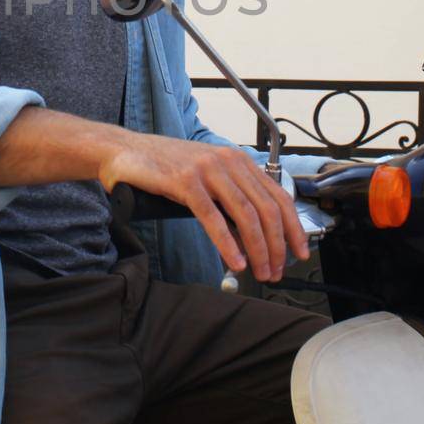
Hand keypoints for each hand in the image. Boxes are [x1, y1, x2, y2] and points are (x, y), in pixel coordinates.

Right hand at [98, 134, 308, 281]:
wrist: (124, 152)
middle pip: (267, 209)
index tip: (299, 253)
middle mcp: (228, 161)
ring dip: (257, 249)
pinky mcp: (185, 182)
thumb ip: (231, 197)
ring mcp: (207, 170)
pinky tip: (235, 261)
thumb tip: (254, 234)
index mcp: (238, 160)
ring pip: (245, 215)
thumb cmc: (163, 167)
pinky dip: (228, 243)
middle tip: (276, 271)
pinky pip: (214, 217)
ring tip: (259, 272)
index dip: (293, 229)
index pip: (278, 197)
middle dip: (277, 246)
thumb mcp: (206, 177)